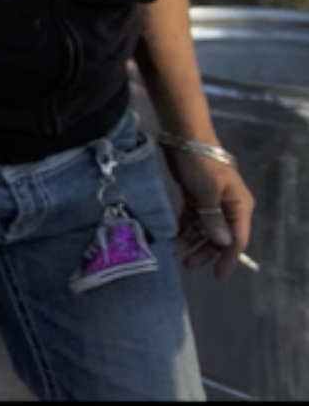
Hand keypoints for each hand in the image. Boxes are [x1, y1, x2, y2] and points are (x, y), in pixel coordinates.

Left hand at [164, 145, 254, 278]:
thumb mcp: (207, 190)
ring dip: (192, 242)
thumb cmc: (200, 162)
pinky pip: (192, 219)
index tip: (218, 275)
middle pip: (219, 237)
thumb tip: (223, 243)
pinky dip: (184, 228)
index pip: (237, 239)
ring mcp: (211, 202)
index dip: (228, 258)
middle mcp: (227, 206)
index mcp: (239, 206)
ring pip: (204, 229)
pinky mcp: (195, 196)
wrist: (184, 137)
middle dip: (205, 252)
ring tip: (176, 254)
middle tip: (187, 265)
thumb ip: (213, 218)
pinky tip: (174, 238)